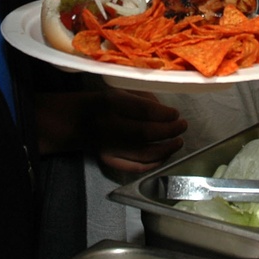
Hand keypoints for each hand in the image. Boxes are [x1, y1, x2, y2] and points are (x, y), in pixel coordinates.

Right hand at [36, 89, 186, 172]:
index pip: (143, 111)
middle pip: (145, 133)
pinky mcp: (108, 161)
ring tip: (178, 141)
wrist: (75, 121)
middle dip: (169, 131)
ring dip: (165, 149)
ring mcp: (108, 147)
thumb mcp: (120, 91)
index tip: (177, 114)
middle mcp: (108, 126)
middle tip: (183, 126)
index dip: (164, 114)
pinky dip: (154, 163)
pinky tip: (164, 156)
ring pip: (143, 153)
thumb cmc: (103, 103)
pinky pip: (135, 167)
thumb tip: (167, 112)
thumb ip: (143, 99)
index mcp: (111, 103)